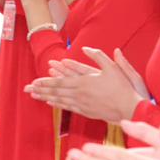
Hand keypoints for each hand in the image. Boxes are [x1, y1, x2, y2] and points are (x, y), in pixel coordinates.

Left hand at [26, 47, 143, 121]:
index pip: (60, 82)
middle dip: (40, 90)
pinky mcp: (87, 111)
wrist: (131, 109)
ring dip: (46, 97)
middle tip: (27, 89)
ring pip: (60, 100)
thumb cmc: (124, 88)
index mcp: (85, 82)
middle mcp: (80, 94)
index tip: (34, 82)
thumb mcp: (114, 68)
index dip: (46, 82)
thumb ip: (100, 56)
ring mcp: (82, 104)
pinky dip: (58, 104)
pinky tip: (50, 103)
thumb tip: (86, 48)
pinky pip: (68, 107)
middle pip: (56, 91)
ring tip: (34, 96)